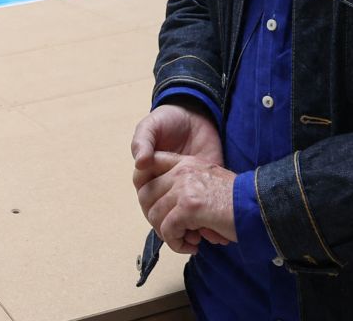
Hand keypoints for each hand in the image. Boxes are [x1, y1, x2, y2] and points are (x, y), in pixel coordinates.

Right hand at [128, 103, 229, 253]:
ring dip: (188, 231)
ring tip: (197, 237)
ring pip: (182, 220)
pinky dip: (206, 227)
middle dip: (171, 226)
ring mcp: (185, 191)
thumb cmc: (168, 119)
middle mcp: (165, 186)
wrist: (196, 115)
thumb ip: (143, 141)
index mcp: (148, 174)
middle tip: (182, 232)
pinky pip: (202, 214)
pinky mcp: (203, 192)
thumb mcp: (151, 125)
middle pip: (163, 215)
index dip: (152, 211)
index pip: (146, 200)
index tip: (161, 215)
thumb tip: (140, 162)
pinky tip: (212, 233)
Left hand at [136, 151, 237, 253]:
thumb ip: (187, 187)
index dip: (146, 186)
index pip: (150, 164)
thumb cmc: (240, 201)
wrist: (260, 207)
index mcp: (186, 162)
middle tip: (174, 232)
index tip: (156, 207)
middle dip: (156, 219)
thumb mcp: (210, 181)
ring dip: (167, 234)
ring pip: (154, 214)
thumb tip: (166, 211)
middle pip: (146, 195)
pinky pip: (167, 230)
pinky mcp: (189, 207)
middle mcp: (182, 170)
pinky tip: (192, 246)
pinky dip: (176, 243)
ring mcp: (184, 187)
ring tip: (187, 241)